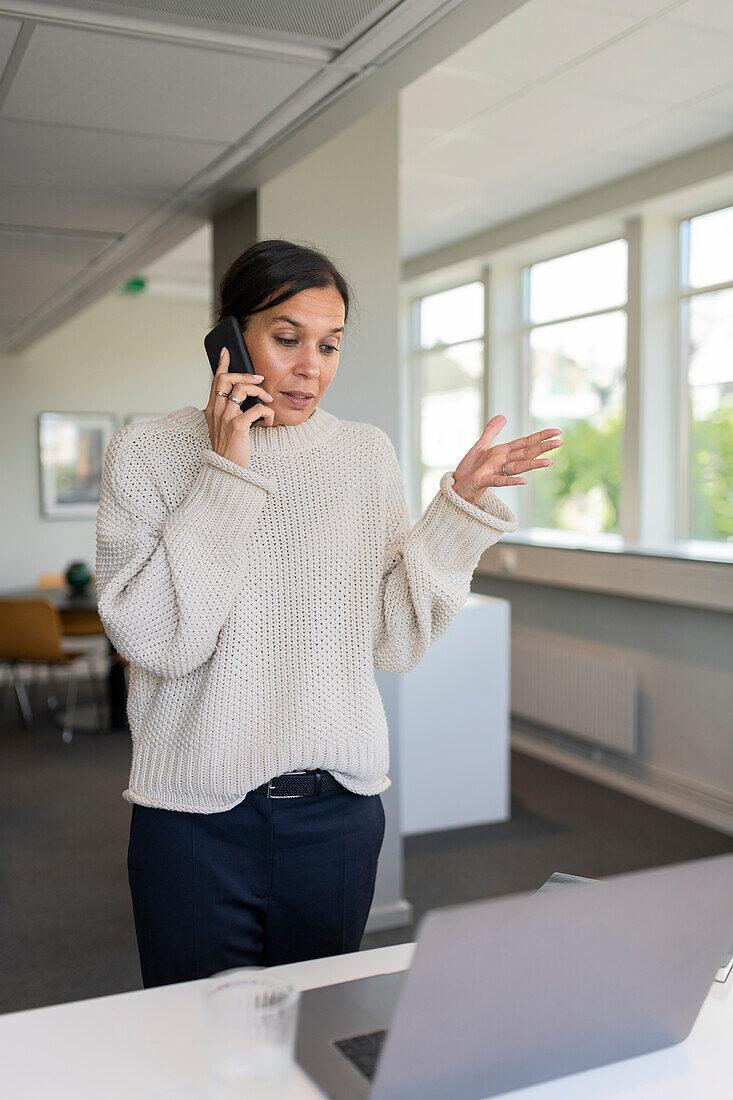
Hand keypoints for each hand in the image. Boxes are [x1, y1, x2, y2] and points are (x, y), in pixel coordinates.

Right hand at [205, 347, 275, 468]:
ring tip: (268, 400)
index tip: (227, 351)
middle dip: (245, 374)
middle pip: (227, 379)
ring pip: (242, 389)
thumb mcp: (225, 426)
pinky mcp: (238, 426)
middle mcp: (216, 410)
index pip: (216, 380)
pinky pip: (256, 409)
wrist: (227, 469)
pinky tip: (268, 421)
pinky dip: (267, 412)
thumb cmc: (230, 448)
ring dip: (260, 391)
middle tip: (260, 379)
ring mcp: (226, 418)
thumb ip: (231, 410)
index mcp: (212, 409)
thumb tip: (247, 396)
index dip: (222, 364)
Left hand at [452, 415, 562, 505]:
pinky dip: (511, 481)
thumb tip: (503, 416)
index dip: (541, 437)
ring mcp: (495, 472)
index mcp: (503, 453)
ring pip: (518, 467)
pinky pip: (500, 481)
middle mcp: (503, 462)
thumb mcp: (480, 446)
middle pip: (526, 453)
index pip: (526, 443)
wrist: (457, 485)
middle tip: (560, 442)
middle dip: (543, 448)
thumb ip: (491, 431)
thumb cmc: (469, 469)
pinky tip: (524, 480)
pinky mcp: (484, 481)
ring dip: (533, 464)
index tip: (557, 431)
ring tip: (549, 462)